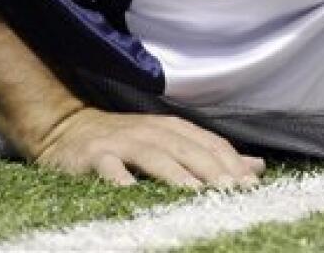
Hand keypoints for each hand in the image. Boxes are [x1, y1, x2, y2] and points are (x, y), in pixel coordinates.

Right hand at [33, 107, 264, 188]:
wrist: (66, 129)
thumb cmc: (127, 142)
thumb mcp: (171, 143)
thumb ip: (212, 156)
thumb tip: (256, 166)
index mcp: (174, 129)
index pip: (210, 144)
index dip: (232, 164)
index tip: (251, 186)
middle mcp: (152, 131)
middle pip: (187, 149)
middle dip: (212, 170)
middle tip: (231, 191)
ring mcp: (123, 142)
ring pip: (154, 156)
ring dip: (176, 174)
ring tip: (195, 193)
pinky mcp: (94, 155)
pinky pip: (109, 166)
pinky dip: (120, 178)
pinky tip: (131, 192)